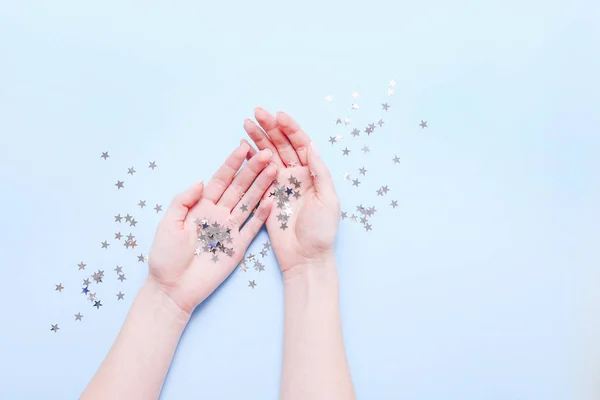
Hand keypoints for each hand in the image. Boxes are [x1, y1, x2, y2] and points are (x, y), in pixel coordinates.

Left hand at [148, 142, 276, 313]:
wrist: (173, 288)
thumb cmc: (165, 256)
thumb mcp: (168, 223)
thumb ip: (183, 200)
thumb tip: (201, 180)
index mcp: (201, 207)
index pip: (220, 180)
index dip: (232, 164)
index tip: (243, 148)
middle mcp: (218, 214)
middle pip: (239, 188)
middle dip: (252, 170)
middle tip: (267, 154)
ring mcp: (230, 230)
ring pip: (248, 203)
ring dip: (261, 188)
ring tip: (274, 171)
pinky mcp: (238, 247)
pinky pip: (252, 228)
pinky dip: (262, 215)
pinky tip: (272, 202)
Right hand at [243, 108, 339, 272]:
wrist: (305, 257)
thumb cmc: (321, 231)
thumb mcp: (328, 200)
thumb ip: (319, 172)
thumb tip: (312, 144)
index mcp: (313, 173)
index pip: (301, 144)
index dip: (290, 128)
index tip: (278, 115)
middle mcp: (296, 175)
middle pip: (282, 145)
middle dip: (270, 128)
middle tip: (256, 112)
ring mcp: (281, 185)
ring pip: (268, 156)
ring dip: (258, 139)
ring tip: (246, 123)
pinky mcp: (267, 196)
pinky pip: (258, 174)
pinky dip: (251, 160)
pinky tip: (243, 146)